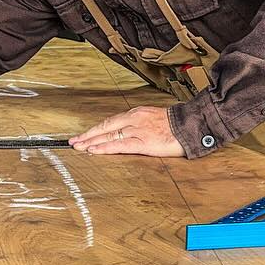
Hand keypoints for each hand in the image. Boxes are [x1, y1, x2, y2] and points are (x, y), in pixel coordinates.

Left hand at [69, 106, 184, 156]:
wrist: (191, 125)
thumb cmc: (176, 125)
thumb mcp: (154, 120)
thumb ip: (140, 125)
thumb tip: (129, 133)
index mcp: (136, 113)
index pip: (111, 121)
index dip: (95, 129)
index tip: (84, 134)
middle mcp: (134, 119)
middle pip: (105, 127)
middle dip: (87, 135)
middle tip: (73, 142)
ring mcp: (137, 130)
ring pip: (109, 136)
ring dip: (91, 142)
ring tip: (79, 147)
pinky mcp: (143, 141)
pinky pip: (119, 145)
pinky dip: (105, 148)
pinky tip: (94, 151)